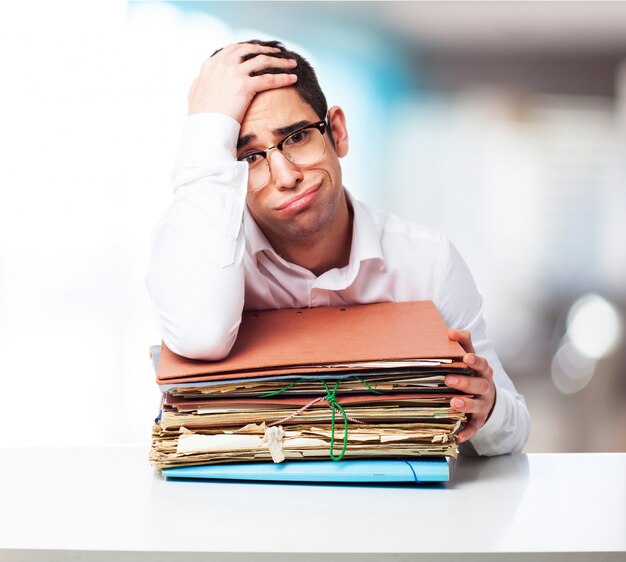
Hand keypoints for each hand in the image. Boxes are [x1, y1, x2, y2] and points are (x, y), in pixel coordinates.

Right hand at [187, 42, 297, 121]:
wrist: (203, 127)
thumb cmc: (199, 116)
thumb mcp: (196, 92)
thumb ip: (203, 81)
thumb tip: (205, 79)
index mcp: (211, 64)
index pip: (234, 49)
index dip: (249, 48)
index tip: (259, 51)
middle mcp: (222, 64)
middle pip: (250, 50)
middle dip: (266, 50)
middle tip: (278, 53)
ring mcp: (233, 73)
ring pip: (262, 61)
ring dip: (279, 61)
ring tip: (291, 63)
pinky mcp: (243, 86)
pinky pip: (268, 79)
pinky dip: (282, 77)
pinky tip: (292, 78)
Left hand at [445, 328, 495, 443]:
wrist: (488, 399)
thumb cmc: (474, 374)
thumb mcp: (471, 358)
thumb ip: (463, 343)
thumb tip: (451, 330)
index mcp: (483, 372)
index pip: (482, 365)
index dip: (475, 361)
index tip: (466, 358)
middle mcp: (486, 389)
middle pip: (479, 386)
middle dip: (465, 383)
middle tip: (448, 379)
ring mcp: (483, 406)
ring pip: (477, 406)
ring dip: (466, 405)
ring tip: (453, 403)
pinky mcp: (478, 421)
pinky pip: (473, 428)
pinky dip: (466, 433)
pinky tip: (457, 437)